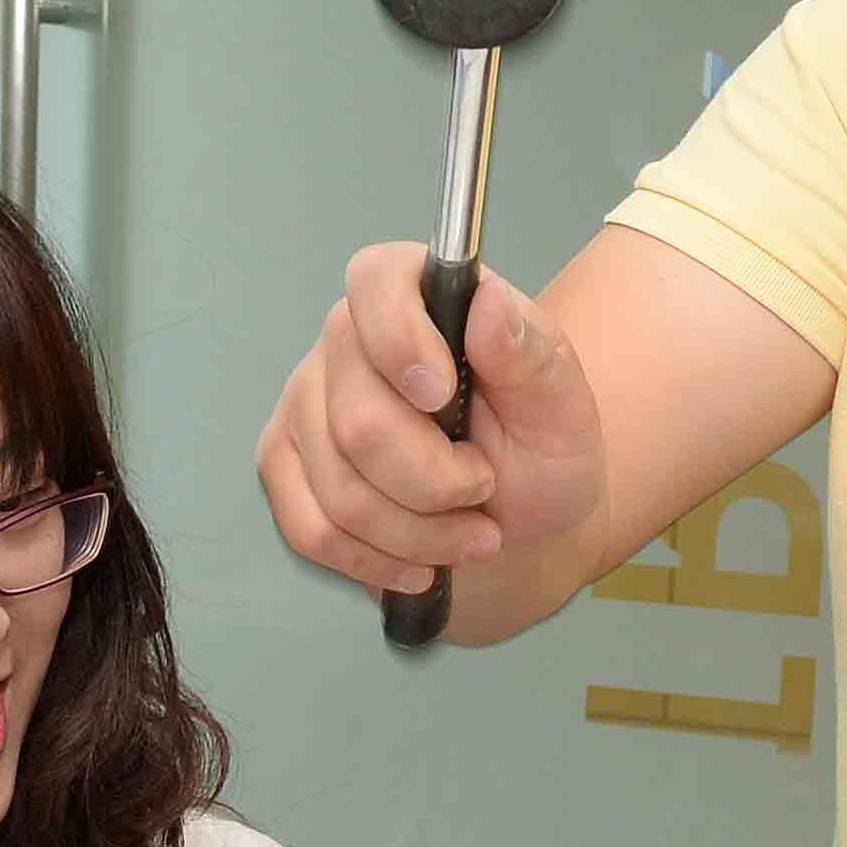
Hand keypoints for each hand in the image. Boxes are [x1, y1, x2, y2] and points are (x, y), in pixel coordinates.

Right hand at [258, 245, 610, 602]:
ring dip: (419, 534)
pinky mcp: (285, 465)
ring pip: (339, 490)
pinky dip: (376, 559)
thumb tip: (488, 302)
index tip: (443, 395)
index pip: (375, 284)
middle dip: (436, 482)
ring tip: (470, 534)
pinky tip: (419, 563)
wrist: (519, 512)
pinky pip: (312, 529)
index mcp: (415, 294)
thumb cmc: (540, 446)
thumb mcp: (561, 402)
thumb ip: (527, 353)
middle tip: (485, 488)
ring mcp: (305, 403)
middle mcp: (345, 339)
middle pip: (358, 422)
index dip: (400, 341)